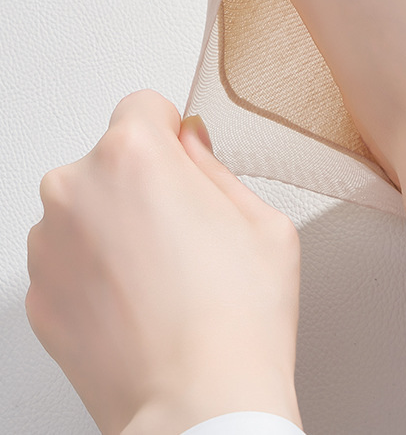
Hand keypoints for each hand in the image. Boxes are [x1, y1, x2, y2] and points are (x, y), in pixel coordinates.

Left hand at [26, 90, 301, 434]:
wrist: (198, 410)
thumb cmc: (237, 322)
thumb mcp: (261, 219)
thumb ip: (213, 166)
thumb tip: (189, 148)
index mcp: (133, 155)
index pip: (144, 106)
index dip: (174, 134)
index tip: (187, 163)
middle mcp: (76, 189)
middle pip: (111, 159)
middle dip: (143, 183)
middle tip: (185, 233)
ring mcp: (49, 246)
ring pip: (86, 209)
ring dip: (113, 227)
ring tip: (162, 278)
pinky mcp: (38, 297)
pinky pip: (68, 261)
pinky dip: (94, 274)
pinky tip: (137, 306)